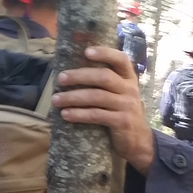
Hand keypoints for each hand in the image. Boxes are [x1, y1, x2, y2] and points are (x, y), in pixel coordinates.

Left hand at [51, 46, 154, 172]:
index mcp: (128, 78)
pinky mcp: (122, 121)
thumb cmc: (120, 112)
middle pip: (103, 77)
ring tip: (55, 100)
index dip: (104, 53)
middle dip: (79, 76)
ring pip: (97, 96)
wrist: (137, 141)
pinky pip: (97, 115)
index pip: (121, 59)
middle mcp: (130, 89)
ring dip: (73, 97)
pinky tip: (65, 114)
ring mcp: (127, 105)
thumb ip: (104, 82)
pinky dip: (79, 114)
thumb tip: (70, 71)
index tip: (86, 52)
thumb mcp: (118, 93)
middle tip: (60, 79)